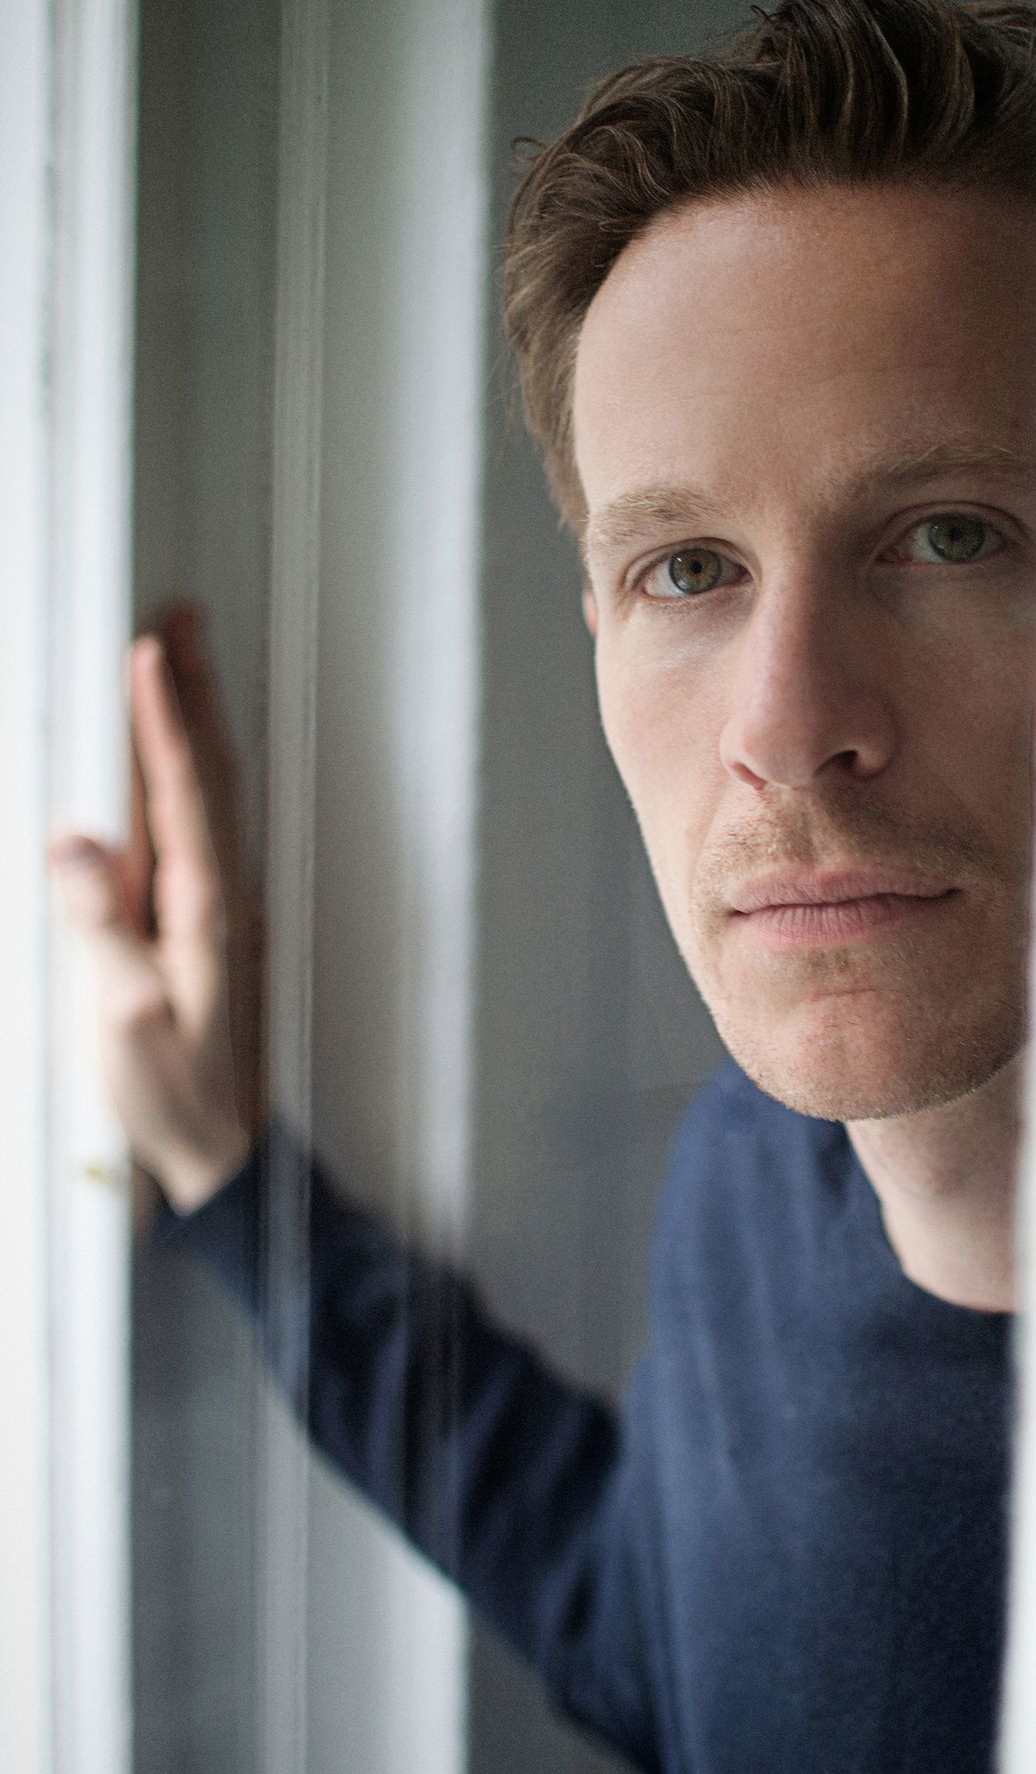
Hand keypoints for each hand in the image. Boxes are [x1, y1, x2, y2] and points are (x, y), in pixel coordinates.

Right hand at [49, 605, 265, 1212]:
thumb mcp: (124, 1019)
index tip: (150, 656)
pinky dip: (187, 778)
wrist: (220, 1150)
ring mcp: (216, 910)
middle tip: (181, 624)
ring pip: (208, 798)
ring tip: (182, 666)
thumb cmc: (174, 1094)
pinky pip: (198, 830)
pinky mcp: (203, 928)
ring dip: (195, 728)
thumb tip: (76, 844)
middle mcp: (221, 897)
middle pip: (208, 777)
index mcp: (206, 911)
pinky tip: (174, 768)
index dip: (166, 722)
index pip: (185, 796)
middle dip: (193, 696)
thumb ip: (101, 928)